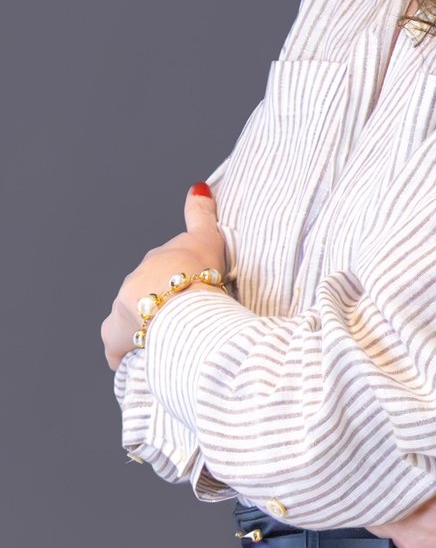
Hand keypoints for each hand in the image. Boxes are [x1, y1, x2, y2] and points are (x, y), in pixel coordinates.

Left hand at [101, 184, 228, 369]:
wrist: (183, 303)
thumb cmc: (200, 273)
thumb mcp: (208, 238)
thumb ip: (201, 213)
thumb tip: (198, 185)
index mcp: (156, 260)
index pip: (160, 266)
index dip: (172, 276)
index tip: (182, 286)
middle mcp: (135, 280)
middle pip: (144, 292)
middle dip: (157, 303)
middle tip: (183, 317)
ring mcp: (123, 308)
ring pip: (129, 317)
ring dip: (141, 327)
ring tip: (164, 341)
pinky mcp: (117, 335)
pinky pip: (116, 347)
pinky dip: (122, 354)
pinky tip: (134, 361)